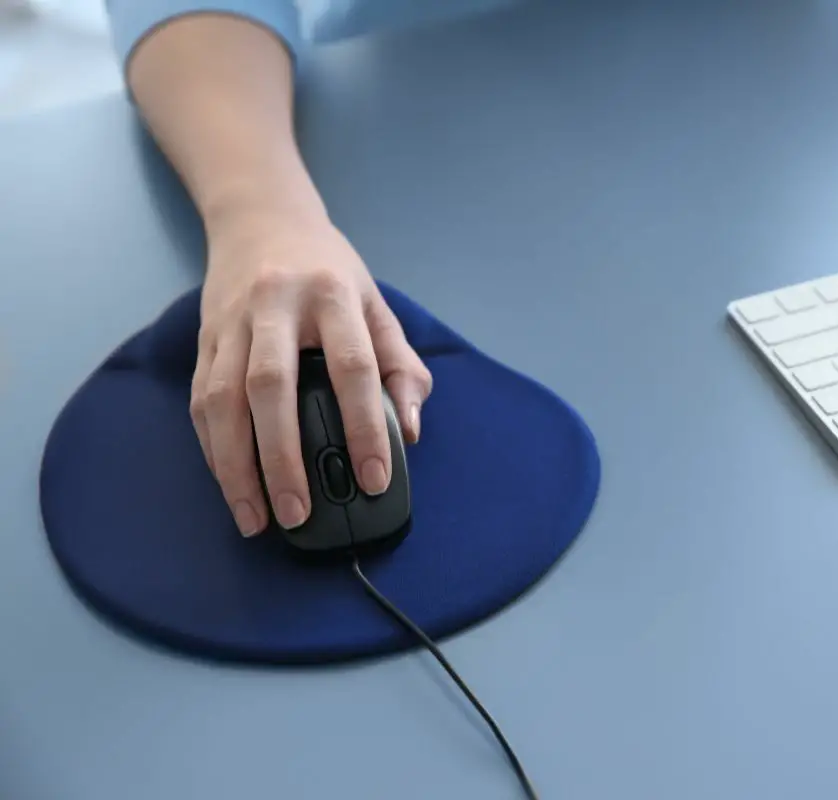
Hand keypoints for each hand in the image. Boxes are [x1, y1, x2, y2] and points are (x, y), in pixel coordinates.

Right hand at [191, 210, 432, 536]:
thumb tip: (410, 431)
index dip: (365, 426)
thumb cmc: (329, 272)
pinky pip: (200, 401)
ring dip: (236, 466)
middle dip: (283, 458)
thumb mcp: (377, 305)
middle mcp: (276, 305)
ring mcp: (231, 322)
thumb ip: (400, 366)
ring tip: (255, 518)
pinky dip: (213, 450)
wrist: (262, 219)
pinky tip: (231, 485)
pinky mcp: (203, 338)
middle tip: (300, 513)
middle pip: (272, 387)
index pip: (353, 367)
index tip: (375, 478)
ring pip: (223, 400)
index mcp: (333, 296)